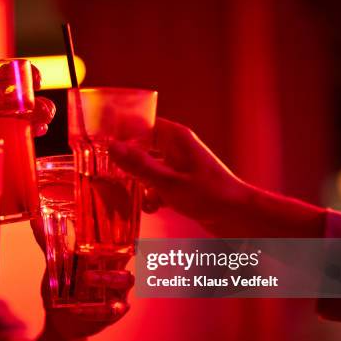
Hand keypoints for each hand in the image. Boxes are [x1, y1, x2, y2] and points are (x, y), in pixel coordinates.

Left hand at [30, 219, 134, 338]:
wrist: (61, 320)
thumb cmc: (62, 286)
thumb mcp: (54, 265)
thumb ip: (50, 245)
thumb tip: (35, 220)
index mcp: (103, 253)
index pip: (116, 236)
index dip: (117, 230)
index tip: (107, 221)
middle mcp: (116, 267)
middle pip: (126, 255)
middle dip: (111, 248)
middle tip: (90, 245)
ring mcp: (118, 290)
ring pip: (126, 279)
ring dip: (107, 277)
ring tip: (85, 278)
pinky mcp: (115, 311)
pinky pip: (112, 309)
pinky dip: (94, 310)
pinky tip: (76, 309)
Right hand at [110, 117, 249, 228]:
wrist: (238, 218)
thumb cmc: (210, 196)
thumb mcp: (168, 182)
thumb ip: (139, 166)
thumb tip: (112, 147)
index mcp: (175, 138)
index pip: (142, 123)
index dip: (121, 131)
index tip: (102, 141)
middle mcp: (177, 148)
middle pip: (142, 146)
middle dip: (126, 161)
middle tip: (107, 171)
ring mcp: (180, 166)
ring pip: (148, 168)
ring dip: (138, 182)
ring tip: (129, 195)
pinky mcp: (182, 184)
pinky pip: (158, 184)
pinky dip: (152, 195)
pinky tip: (152, 208)